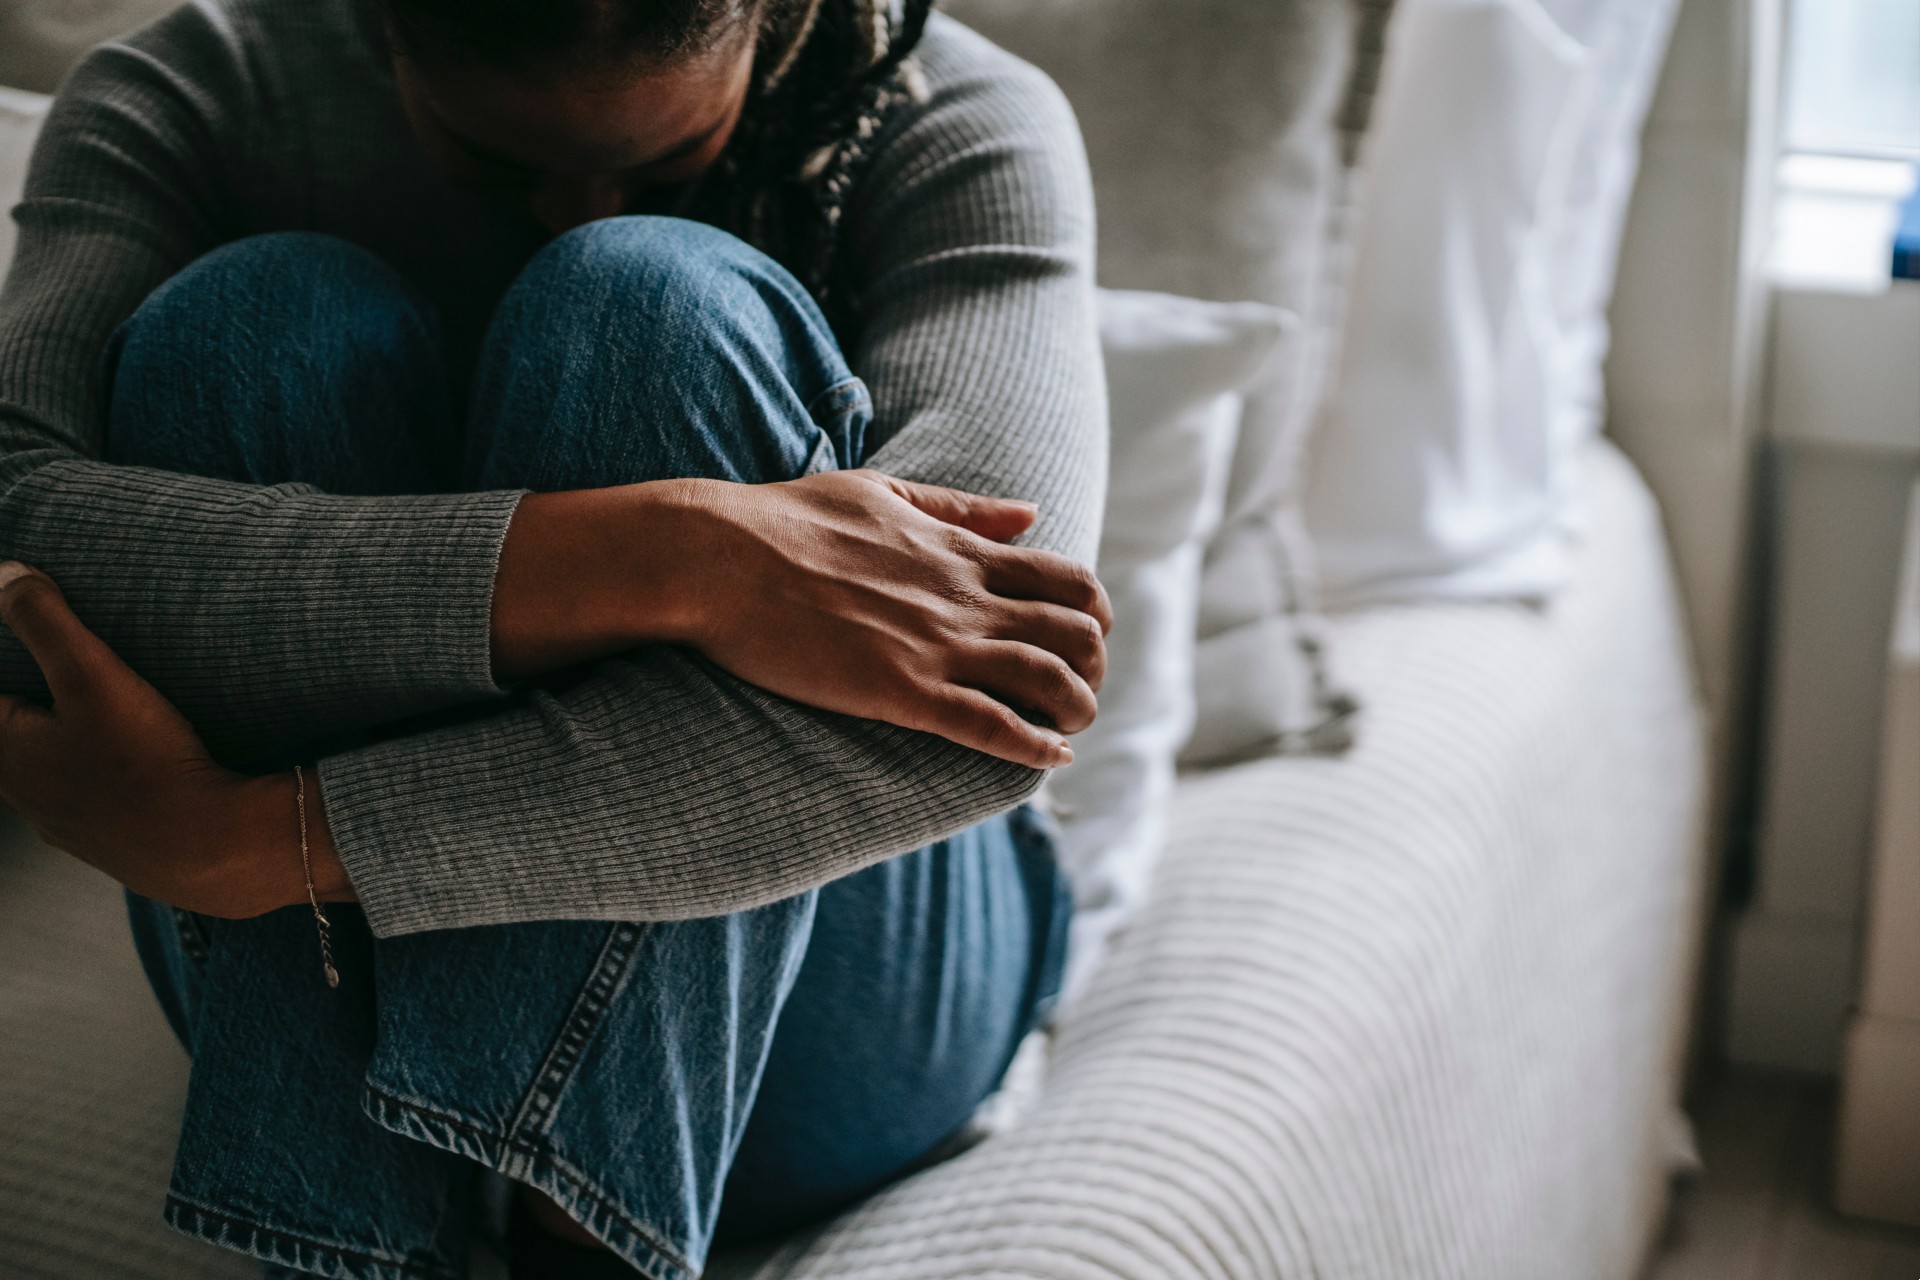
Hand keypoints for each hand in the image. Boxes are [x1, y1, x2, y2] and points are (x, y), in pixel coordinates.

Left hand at [0, 562, 343, 916]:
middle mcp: (20, 793)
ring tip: (79, 719)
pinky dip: (85, 777)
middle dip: (18, 710)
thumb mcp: (93, 675)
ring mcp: (61, 824)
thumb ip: (43, 621)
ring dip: (48, 746)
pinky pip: (77, 802)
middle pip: (2, 740)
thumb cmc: (143, 763)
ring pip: (37, 776)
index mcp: (2, 750)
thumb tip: (5, 575)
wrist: (206, 849)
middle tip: (43, 682)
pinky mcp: (103, 844)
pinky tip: (119, 767)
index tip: (14, 645)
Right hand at [495, 471, 1112, 769]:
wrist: (718, 557)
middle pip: (1074, 633)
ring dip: (1076, 709)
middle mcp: (963, 597)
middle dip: (1094, 666)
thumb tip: (1030, 514)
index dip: (1093, 614)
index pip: (1066, 580)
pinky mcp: (901, 691)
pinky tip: (1050, 757)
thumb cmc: (786, 519)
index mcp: (960, 551)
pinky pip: (990, 725)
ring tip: (1073, 728)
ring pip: (1047, 681)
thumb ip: (961, 509)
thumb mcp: (884, 493)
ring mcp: (936, 645)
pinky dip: (1032, 745)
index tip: (1088, 637)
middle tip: (1082, 689)